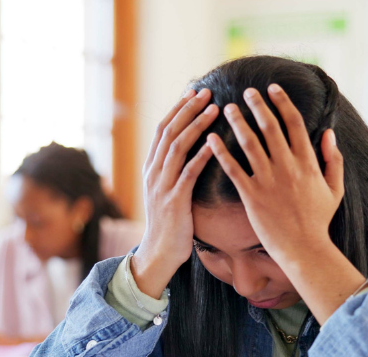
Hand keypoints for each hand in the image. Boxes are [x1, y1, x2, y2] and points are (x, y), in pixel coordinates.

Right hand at [131, 88, 218, 297]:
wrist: (158, 254)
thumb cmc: (170, 223)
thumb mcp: (168, 191)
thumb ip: (176, 170)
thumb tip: (192, 148)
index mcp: (151, 168)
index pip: (163, 129)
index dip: (178, 108)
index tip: (194, 91)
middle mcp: (153, 173)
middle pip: (169, 131)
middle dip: (188, 109)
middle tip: (206, 91)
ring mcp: (161, 186)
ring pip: (177, 147)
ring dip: (196, 125)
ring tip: (214, 109)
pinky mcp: (174, 201)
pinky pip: (188, 173)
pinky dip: (201, 156)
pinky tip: (216, 144)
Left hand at [207, 84, 342, 264]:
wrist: (304, 249)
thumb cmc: (319, 221)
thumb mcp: (335, 189)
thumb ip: (334, 160)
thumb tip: (330, 134)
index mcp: (307, 162)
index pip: (294, 123)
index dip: (283, 103)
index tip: (273, 89)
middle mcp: (288, 167)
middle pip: (270, 128)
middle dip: (258, 105)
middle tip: (247, 91)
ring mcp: (269, 181)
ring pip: (250, 144)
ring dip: (237, 122)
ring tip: (227, 108)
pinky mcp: (252, 196)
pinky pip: (233, 169)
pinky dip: (221, 152)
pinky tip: (210, 139)